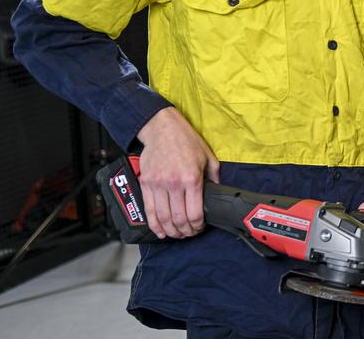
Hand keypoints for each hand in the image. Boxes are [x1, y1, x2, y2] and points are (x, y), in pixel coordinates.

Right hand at [134, 107, 219, 239]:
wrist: (162, 129)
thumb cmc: (185, 140)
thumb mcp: (208, 157)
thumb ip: (214, 177)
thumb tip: (217, 192)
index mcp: (192, 178)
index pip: (195, 212)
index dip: (198, 225)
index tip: (200, 227)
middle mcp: (174, 184)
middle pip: (178, 219)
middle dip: (185, 231)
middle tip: (189, 233)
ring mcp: (158, 185)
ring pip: (163, 218)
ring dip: (170, 231)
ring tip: (176, 234)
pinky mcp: (146, 184)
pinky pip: (149, 210)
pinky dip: (154, 225)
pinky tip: (160, 231)